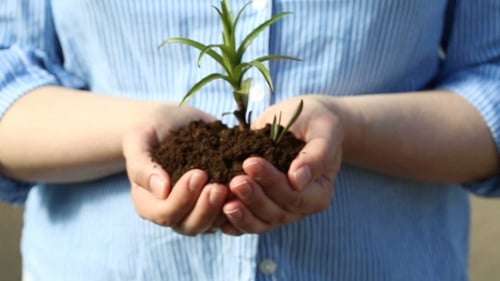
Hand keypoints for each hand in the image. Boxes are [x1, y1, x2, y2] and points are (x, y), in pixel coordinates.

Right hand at [122, 103, 228, 234]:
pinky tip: (248, 187)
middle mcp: (171, 212)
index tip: (199, 174)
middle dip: (206, 208)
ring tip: (235, 186)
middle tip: (220, 186)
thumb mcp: (139, 139)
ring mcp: (194, 210)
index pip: (165, 214)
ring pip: (211, 225)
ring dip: (224, 210)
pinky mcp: (215, 204)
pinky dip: (238, 205)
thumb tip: (162, 190)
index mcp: (148, 202)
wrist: (173, 122)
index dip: (182, 199)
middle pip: (189, 226)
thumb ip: (143, 165)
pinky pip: (228, 215)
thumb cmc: (151, 129)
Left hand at [221, 96, 342, 234]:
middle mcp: (300, 207)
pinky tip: (218, 217)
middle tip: (235, 180)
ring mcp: (280, 209)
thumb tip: (298, 180)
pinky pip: (249, 221)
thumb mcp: (325, 131)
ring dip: (242, 214)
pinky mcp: (262, 206)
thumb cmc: (316, 122)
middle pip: (277, 212)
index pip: (296, 196)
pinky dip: (234, 222)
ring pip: (261, 222)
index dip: (273, 182)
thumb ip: (316, 155)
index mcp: (319, 192)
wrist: (302, 121)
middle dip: (254, 198)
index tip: (250, 162)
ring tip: (224, 201)